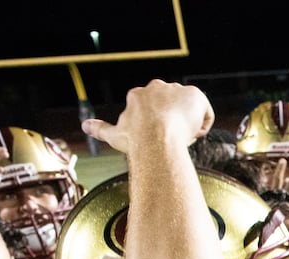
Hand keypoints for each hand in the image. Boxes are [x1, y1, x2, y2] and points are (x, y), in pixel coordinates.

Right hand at [82, 80, 214, 153]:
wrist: (155, 137)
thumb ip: (100, 129)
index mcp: (138, 95)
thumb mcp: (114, 135)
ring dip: (187, 124)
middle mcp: (157, 87)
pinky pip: (204, 112)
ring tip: (182, 138)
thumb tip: (84, 125)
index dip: (157, 127)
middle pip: (170, 108)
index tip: (158, 139)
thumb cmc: (135, 140)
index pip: (153, 110)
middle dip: (172, 123)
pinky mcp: (195, 94)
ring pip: (187, 109)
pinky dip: (203, 124)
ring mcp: (176, 89)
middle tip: (171, 140)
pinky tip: (195, 134)